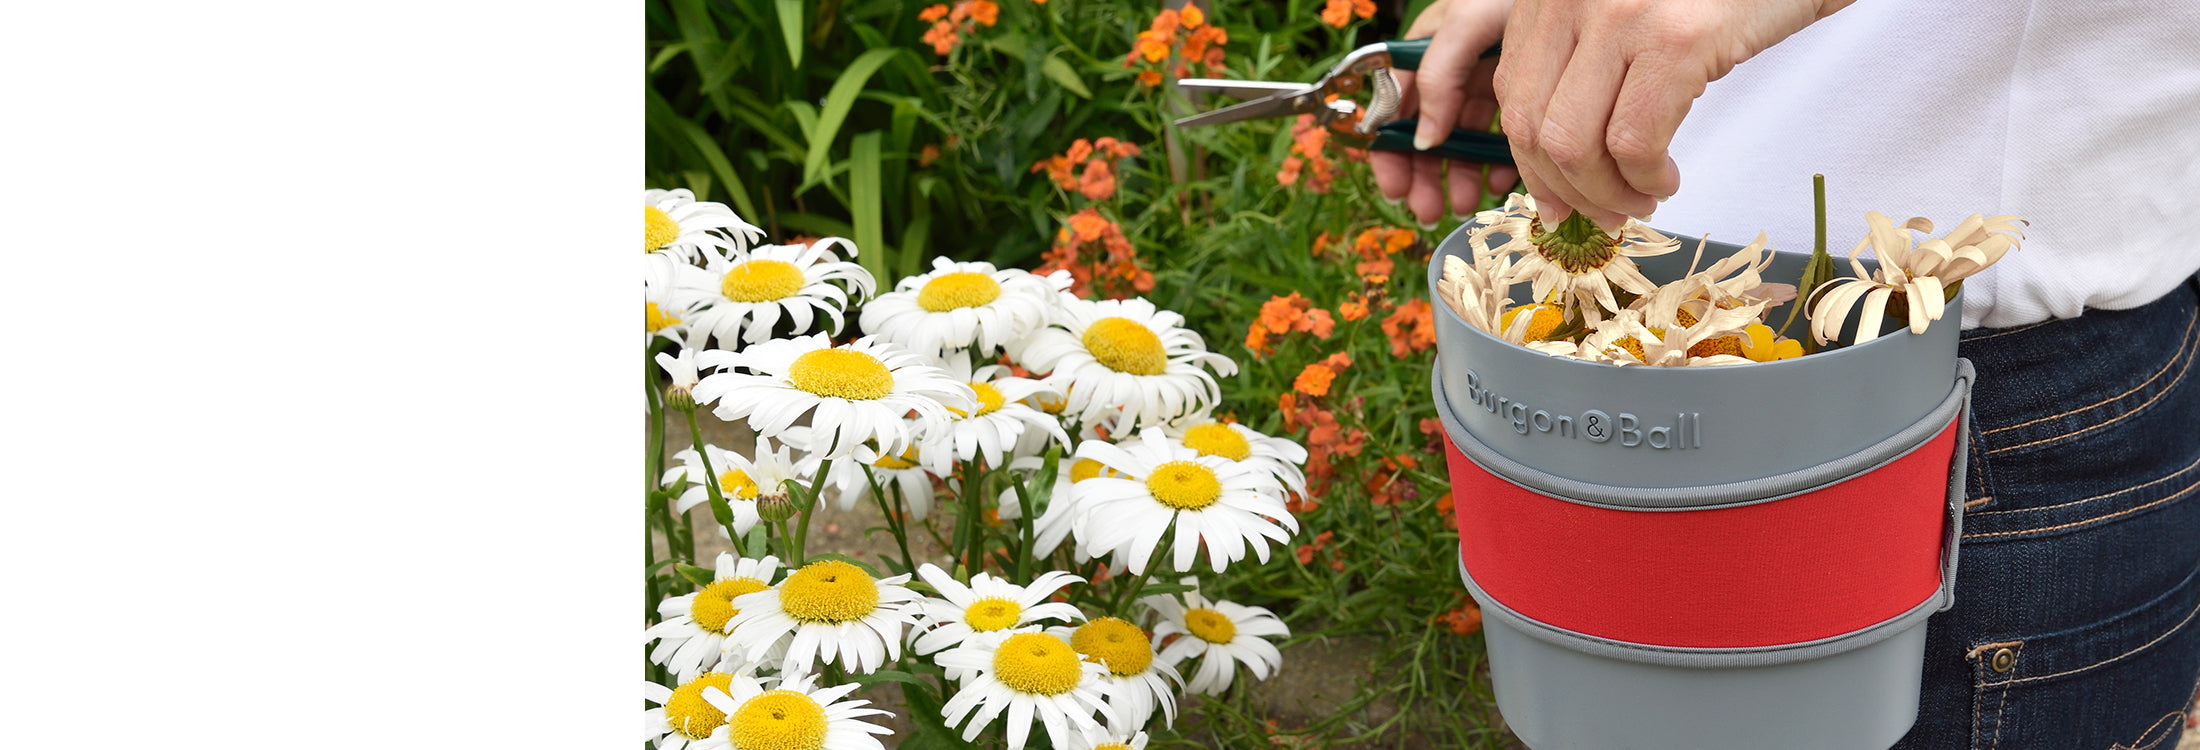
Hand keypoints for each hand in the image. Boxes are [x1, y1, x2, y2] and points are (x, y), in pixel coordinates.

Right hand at [1370, 0, 1519, 226]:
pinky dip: (1498, 164)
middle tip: (1428, 210)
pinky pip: (1501, 139)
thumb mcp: (1464, 23)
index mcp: (1423, 55)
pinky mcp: (1519, 97)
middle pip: (1423, 135)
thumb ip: (1437, 76)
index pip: (1393, 112)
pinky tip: (1499, 181)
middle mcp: (1450, 75)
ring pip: (1461, 142)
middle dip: (1422, 176)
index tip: (1396, 189)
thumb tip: (1424, 139)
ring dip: (1456, 177)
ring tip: (1462, 204)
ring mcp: (1483, 87)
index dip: (1390, 152)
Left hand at [1483, 0, 1852, 230]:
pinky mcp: (1675, 38)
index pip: (1512, 97)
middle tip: (1605, 213)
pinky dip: (1647, 180)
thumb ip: (1582, 67)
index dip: (1530, 163)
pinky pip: (1634, 142)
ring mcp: (1618, 15)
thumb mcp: (1625, 15)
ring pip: (1574, 146)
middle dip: (1566, 191)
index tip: (1556, 199)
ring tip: (1641, 199)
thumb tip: (1557, 166)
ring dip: (1607, 194)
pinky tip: (1666, 180)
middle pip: (1532, 128)